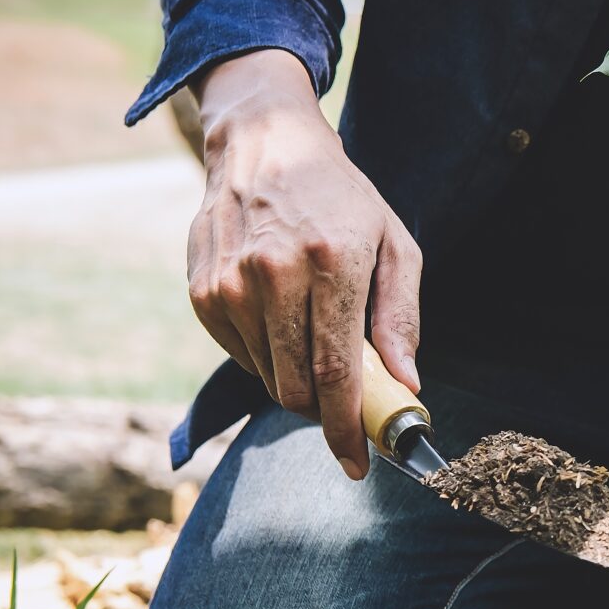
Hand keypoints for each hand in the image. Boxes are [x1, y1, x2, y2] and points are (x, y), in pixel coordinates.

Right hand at [186, 50, 422, 479]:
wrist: (263, 143)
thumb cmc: (341, 197)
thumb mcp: (394, 244)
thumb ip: (401, 317)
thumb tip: (406, 383)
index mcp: (330, 263)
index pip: (335, 372)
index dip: (346, 429)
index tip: (358, 464)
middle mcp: (272, 275)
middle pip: (296, 387)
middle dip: (325, 413)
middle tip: (348, 406)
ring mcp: (230, 285)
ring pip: (268, 377)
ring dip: (299, 381)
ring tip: (317, 339)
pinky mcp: (203, 293)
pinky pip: (242, 356)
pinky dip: (268, 357)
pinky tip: (283, 318)